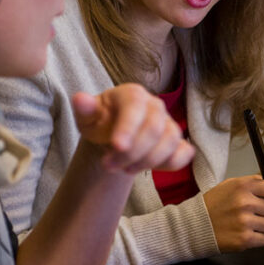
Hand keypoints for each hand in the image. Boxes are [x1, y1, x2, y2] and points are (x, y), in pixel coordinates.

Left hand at [72, 86, 193, 174]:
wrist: (113, 134)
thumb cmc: (100, 122)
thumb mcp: (87, 117)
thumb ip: (84, 109)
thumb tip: (80, 99)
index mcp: (132, 94)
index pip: (136, 107)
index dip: (129, 127)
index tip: (117, 147)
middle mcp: (155, 106)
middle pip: (154, 128)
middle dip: (132, 152)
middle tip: (108, 166)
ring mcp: (169, 123)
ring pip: (170, 142)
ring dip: (147, 162)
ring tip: (123, 170)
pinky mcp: (178, 142)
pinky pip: (184, 153)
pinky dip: (171, 163)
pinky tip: (148, 169)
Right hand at [203, 176, 263, 250]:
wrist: (193, 225)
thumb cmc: (214, 204)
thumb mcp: (232, 185)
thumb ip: (257, 182)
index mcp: (244, 186)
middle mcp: (245, 202)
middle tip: (260, 214)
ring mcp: (244, 222)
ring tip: (250, 223)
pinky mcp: (244, 239)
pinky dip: (258, 238)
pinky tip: (245, 232)